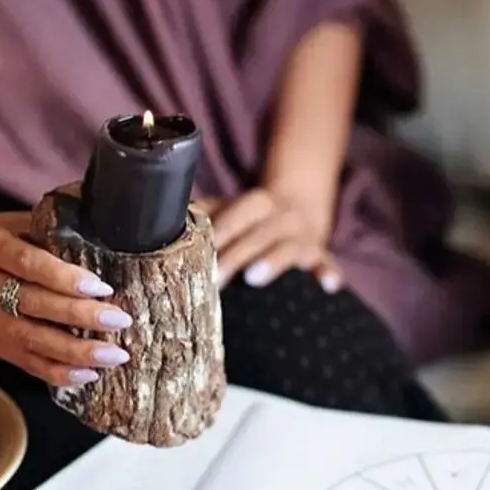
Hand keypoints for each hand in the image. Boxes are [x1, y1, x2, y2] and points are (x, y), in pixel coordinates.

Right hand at [0, 207, 135, 386]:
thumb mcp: (16, 223)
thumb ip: (52, 233)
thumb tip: (108, 241)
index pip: (29, 265)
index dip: (65, 278)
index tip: (102, 287)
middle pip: (34, 305)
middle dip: (81, 316)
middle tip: (119, 320)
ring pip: (31, 340)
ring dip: (76, 352)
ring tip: (114, 355)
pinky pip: (25, 362)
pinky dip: (58, 372)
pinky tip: (89, 374)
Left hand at [196, 189, 341, 291]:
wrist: (298, 211)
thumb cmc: (252, 219)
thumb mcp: (231, 209)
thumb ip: (203, 215)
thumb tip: (161, 222)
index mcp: (258, 204)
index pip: (237, 214)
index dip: (220, 232)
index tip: (201, 253)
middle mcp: (283, 218)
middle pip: (259, 234)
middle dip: (236, 254)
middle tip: (216, 277)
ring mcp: (304, 239)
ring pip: (291, 249)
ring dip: (273, 261)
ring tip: (253, 278)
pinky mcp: (320, 258)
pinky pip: (327, 265)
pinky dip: (328, 273)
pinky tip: (327, 285)